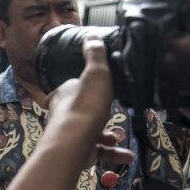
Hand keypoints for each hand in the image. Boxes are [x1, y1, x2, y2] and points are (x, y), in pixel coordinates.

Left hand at [45, 35, 133, 167]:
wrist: (73, 143)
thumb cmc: (85, 105)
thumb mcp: (95, 74)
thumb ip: (95, 56)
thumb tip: (92, 35)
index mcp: (62, 95)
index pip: (68, 89)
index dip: (82, 88)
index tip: (96, 90)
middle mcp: (62, 115)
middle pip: (80, 112)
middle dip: (98, 114)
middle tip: (112, 113)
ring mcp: (68, 135)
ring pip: (89, 134)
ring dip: (107, 135)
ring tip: (118, 136)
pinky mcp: (76, 153)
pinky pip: (97, 152)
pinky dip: (112, 153)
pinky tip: (128, 155)